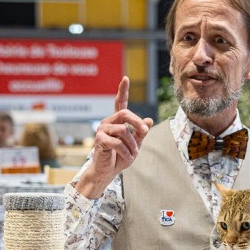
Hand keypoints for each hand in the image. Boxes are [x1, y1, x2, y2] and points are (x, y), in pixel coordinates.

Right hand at [76, 76, 153, 197]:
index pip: (120, 103)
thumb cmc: (120, 157)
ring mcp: (102, 130)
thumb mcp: (135, 145)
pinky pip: (118, 143)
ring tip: (133, 154)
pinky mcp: (99, 141)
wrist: (108, 171)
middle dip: (137, 123)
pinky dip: (126, 152)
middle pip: (125, 113)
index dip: (123, 91)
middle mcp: (108, 122)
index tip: (126, 78)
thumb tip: (149, 120)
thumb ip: (141, 133)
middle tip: (145, 132)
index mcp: (117, 121)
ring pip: (124, 131)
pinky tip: (127, 158)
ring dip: (133, 145)